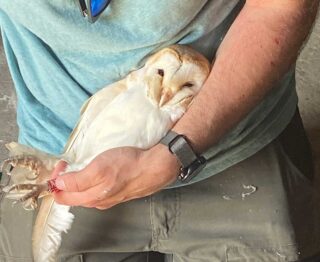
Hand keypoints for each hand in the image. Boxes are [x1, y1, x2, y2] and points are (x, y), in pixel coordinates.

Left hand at [51, 144, 179, 209]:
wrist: (153, 168)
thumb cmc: (127, 166)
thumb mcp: (98, 170)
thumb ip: (77, 180)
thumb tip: (58, 185)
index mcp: (90, 198)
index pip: (61, 197)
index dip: (56, 181)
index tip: (62, 164)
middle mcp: (97, 202)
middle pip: (72, 196)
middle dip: (64, 181)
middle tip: (68, 163)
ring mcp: (108, 198)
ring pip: (85, 193)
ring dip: (77, 181)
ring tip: (80, 165)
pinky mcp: (117, 192)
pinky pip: (97, 190)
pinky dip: (90, 182)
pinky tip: (97, 172)